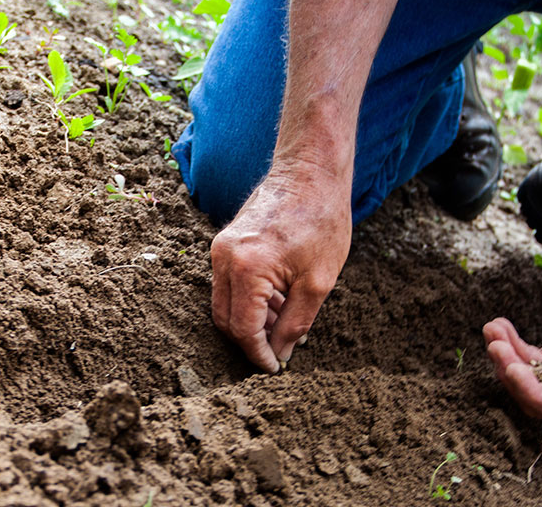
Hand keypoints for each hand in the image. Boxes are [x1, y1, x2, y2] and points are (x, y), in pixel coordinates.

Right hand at [210, 165, 351, 372]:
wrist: (310, 172)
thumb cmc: (321, 221)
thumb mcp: (318, 282)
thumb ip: (295, 324)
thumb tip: (280, 353)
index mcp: (247, 269)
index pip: (243, 329)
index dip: (258, 355)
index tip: (275, 368)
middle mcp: (224, 258)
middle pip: (225, 319)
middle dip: (250, 341)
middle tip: (279, 352)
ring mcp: (221, 248)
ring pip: (225, 303)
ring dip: (251, 321)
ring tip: (285, 325)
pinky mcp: (225, 242)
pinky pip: (228, 284)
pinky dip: (249, 300)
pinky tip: (278, 302)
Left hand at [483, 291, 541, 426]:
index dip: (532, 392)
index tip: (514, 368)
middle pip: (535, 396)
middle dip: (512, 372)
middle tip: (496, 347)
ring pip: (527, 376)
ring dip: (506, 356)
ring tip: (492, 331)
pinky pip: (527, 356)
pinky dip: (511, 342)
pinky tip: (498, 326)